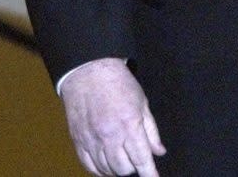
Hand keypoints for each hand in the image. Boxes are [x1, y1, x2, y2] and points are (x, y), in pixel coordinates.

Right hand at [60, 57, 165, 175]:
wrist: (89, 72)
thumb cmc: (118, 83)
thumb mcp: (142, 102)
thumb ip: (151, 130)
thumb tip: (159, 151)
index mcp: (129, 124)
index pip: (141, 159)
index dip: (149, 173)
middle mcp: (110, 136)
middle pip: (124, 169)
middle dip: (134, 169)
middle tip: (137, 162)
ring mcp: (92, 140)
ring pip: (106, 170)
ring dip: (117, 170)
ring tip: (123, 163)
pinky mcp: (78, 141)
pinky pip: (89, 166)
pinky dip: (99, 170)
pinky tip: (106, 165)